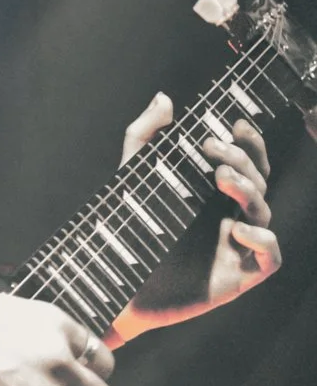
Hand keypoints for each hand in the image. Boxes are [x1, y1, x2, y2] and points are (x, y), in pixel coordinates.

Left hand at [112, 93, 281, 340]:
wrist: (115, 288)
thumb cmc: (126, 234)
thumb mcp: (130, 180)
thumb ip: (144, 137)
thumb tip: (164, 97)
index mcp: (211, 195)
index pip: (247, 163)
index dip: (250, 143)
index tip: (235, 124)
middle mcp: (229, 217)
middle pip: (258, 181)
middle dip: (244, 159)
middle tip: (213, 149)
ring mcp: (237, 247)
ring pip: (264, 212)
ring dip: (248, 190)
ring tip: (221, 178)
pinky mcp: (238, 278)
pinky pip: (270, 257)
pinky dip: (262, 239)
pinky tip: (236, 228)